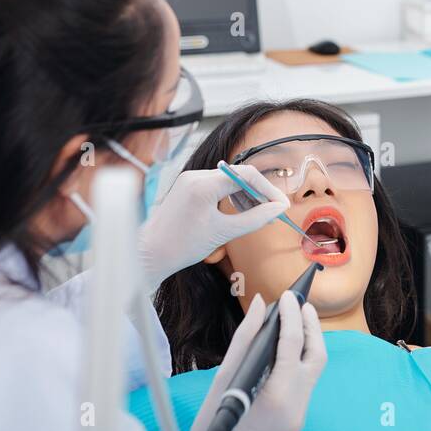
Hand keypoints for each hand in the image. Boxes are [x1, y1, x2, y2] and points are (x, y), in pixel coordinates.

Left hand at [137, 162, 288, 292]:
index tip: (281, 205)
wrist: (149, 255)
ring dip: (247, 195)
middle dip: (259, 193)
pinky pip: (217, 186)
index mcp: (203, 184)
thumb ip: (255, 218)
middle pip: (239, 176)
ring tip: (259, 215)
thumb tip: (278, 209)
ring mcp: (190, 180)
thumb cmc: (181, 246)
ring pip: (229, 180)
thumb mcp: (224, 232)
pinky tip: (241, 211)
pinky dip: (232, 197)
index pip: (247, 175)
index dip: (268, 189)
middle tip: (273, 212)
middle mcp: (196, 176)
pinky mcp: (188, 187)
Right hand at [188, 291, 327, 430]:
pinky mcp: (296, 420)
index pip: (293, 343)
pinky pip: (304, 383)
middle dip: (312, 325)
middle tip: (300, 303)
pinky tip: (285, 350)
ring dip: (308, 342)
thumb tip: (260, 306)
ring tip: (295, 320)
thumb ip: (244, 340)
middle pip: (316, 356)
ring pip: (314, 370)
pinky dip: (299, 361)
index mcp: (276, 395)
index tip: (288, 294)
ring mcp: (299, 416)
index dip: (292, 314)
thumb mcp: (221, 382)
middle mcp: (295, 406)